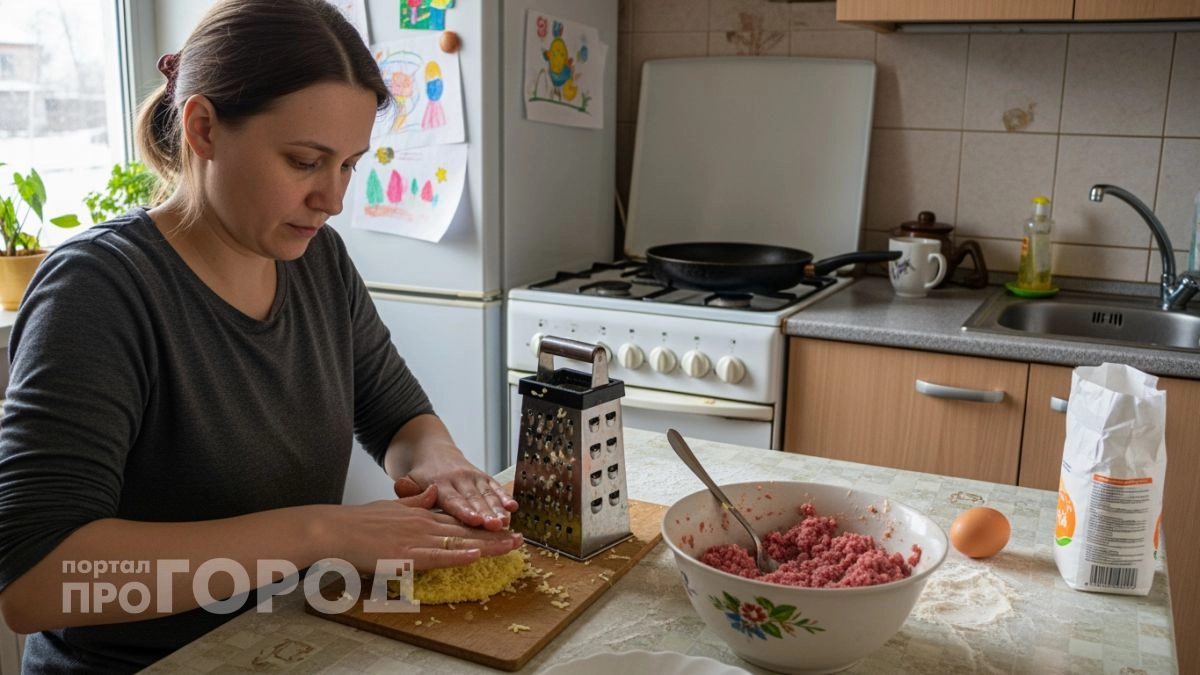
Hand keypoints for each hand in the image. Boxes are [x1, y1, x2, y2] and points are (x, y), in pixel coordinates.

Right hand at [331, 485, 521, 571]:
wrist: (334, 529)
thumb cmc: (358, 521)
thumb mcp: (392, 505)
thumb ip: (415, 501)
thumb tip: (435, 492)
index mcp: (421, 514)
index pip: (459, 520)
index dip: (483, 524)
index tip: (504, 527)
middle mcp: (423, 524)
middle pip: (466, 531)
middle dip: (495, 536)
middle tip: (520, 539)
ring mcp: (415, 539)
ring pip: (458, 543)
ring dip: (487, 545)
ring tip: (511, 546)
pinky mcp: (404, 556)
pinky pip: (437, 557)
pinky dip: (457, 556)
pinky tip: (475, 555)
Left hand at [383, 415, 518, 530]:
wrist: (434, 452)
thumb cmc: (421, 475)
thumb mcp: (409, 480)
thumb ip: (407, 489)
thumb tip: (400, 487)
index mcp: (439, 484)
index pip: (453, 500)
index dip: (465, 511)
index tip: (475, 520)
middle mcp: (459, 479)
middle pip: (474, 500)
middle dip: (486, 513)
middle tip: (496, 526)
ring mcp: (473, 478)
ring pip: (487, 495)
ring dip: (498, 509)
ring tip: (506, 522)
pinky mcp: (483, 477)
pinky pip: (495, 487)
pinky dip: (505, 497)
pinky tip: (513, 507)